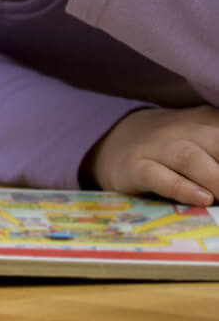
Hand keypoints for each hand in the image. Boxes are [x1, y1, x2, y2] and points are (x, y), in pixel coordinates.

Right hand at [84, 105, 218, 205]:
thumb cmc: (171, 147)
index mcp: (206, 120)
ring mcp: (156, 147)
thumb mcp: (204, 138)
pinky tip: (202, 199)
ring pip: (190, 158)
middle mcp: (183, 130)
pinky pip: (158, 176)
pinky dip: (182, 188)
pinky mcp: (134, 168)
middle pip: (218, 143)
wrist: (111, 140)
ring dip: (215, 179)